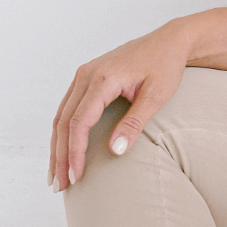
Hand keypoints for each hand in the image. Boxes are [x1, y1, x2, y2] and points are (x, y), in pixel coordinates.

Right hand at [49, 23, 193, 190]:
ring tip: (57, 175)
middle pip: (63, 122)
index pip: (79, 122)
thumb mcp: (156, 95)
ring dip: (57, 147)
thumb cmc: (166, 65)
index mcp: (102, 79)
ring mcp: (83, 75)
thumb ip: (135, 122)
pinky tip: (63, 150)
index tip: (77, 176)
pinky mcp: (86, 79)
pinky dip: (63, 132)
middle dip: (60, 156)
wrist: (169, 40)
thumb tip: (115, 151)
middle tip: (60, 185)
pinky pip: (68, 108)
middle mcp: (86, 75)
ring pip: (61, 116)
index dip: (75, 152)